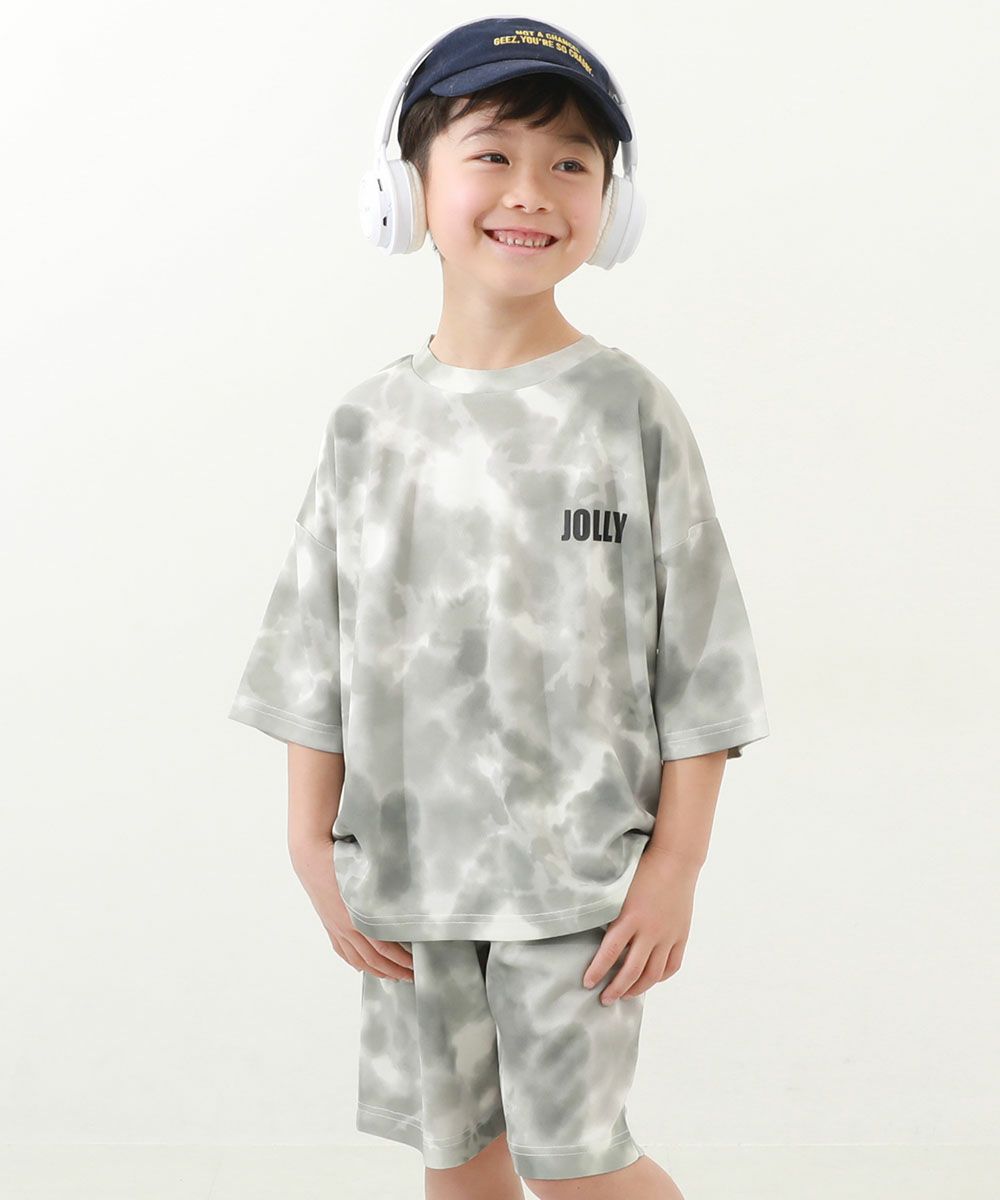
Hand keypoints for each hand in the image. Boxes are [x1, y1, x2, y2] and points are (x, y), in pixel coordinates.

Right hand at [291, 836, 414, 981]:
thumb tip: (407, 904)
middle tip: (411, 977)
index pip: (384, 949)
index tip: (416, 965)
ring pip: (357, 959)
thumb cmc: (340, 860)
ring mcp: (336, 928)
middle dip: (393, 971)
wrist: (311, 858)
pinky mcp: (329, 925)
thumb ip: (385, 894)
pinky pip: (342, 950)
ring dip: (376, 971)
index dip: (401, 960)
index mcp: (358, 918)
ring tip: (391, 976)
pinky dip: (354, 962)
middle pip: (373, 959)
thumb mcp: (368, 876)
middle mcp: (346, 927)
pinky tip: (361, 967)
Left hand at [581, 845, 699, 1003]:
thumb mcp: (621, 890)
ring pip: (653, 973)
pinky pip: (672, 965)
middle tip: (605, 999)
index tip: (587, 983)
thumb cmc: (643, 868)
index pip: (610, 953)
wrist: (676, 860)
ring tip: (626, 995)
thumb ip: (610, 913)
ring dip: (638, 988)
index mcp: (631, 918)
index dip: (598, 971)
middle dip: (616, 988)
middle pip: (632, 970)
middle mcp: (650, 931)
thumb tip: (596, 935)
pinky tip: (651, 980)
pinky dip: (661, 977)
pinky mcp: (681, 935)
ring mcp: (668, 935)